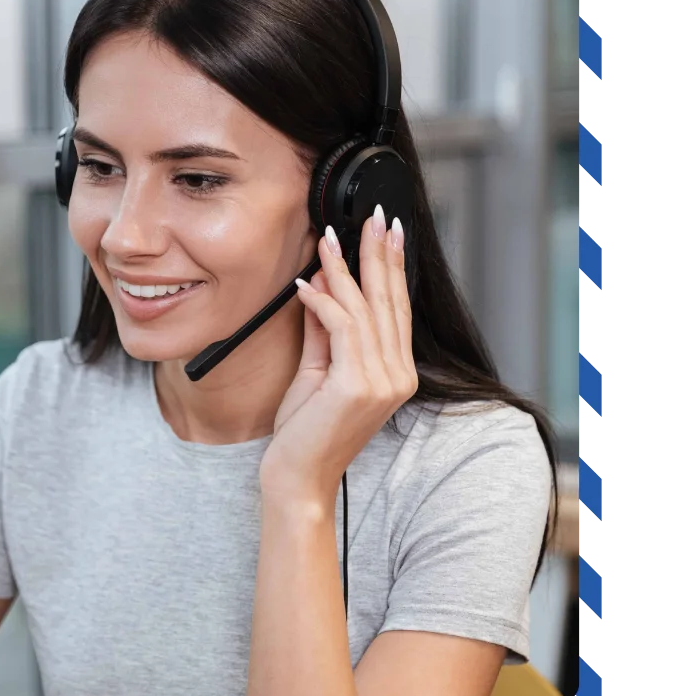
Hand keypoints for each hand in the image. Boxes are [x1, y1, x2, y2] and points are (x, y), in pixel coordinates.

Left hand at [260, 206, 417, 509]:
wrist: (297, 478)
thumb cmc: (304, 433)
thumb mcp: (317, 372)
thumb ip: (324, 332)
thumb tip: (322, 286)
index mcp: (395, 374)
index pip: (396, 310)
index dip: (391, 268)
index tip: (387, 233)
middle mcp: (397, 375)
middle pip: (388, 302)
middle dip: (379, 255)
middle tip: (373, 217)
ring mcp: (382, 381)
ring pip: (364, 309)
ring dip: (343, 269)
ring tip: (328, 238)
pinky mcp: (358, 384)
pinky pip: (341, 327)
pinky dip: (322, 301)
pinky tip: (305, 282)